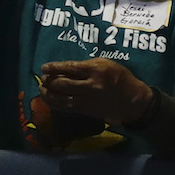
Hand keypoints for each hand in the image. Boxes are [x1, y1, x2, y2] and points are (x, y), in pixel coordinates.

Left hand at [38, 57, 154, 125]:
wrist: (133, 100)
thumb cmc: (120, 78)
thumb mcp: (106, 64)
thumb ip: (87, 65)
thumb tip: (65, 68)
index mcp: (96, 70)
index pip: (70, 68)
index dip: (54, 67)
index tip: (44, 67)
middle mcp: (91, 86)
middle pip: (63, 84)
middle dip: (49, 81)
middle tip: (43, 78)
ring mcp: (88, 100)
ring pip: (62, 98)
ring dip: (49, 94)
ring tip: (42, 89)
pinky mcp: (86, 110)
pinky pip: (67, 107)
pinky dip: (55, 103)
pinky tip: (49, 100)